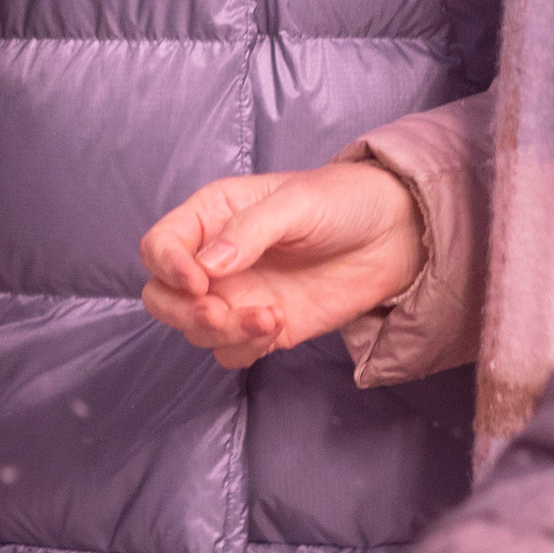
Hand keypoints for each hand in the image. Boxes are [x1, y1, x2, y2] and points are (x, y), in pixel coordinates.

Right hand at [139, 159, 424, 371]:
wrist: (393, 235)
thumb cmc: (343, 200)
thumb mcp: (295, 203)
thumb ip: (248, 230)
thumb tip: (207, 266)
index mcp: (212, 216)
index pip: (160, 245)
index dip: (167, 266)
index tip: (199, 281)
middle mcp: (215, 259)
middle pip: (162, 297)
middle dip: (183, 311)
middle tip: (219, 311)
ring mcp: (238, 295)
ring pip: (194, 330)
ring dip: (221, 332)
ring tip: (268, 318)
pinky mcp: (264, 326)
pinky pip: (230, 351)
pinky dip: (244, 348)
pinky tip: (278, 326)